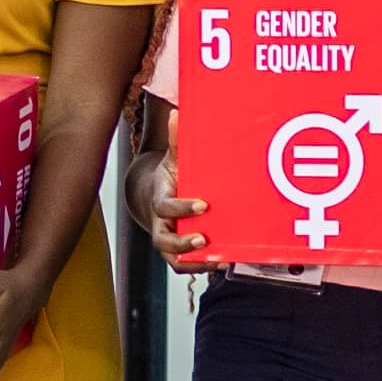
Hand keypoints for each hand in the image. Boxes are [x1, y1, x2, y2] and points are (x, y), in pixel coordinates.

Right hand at [134, 150, 217, 273]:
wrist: (157, 195)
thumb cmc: (169, 177)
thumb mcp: (173, 158)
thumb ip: (176, 140)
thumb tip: (177, 114)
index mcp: (160, 200)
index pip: (165, 207)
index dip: (182, 208)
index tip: (203, 205)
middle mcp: (162, 224)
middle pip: (164, 241)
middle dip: (184, 243)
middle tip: (204, 239)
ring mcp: (170, 240)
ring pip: (176, 259)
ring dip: (196, 262)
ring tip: (220, 260)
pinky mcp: (180, 250)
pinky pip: (187, 264)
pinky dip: (203, 266)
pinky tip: (224, 261)